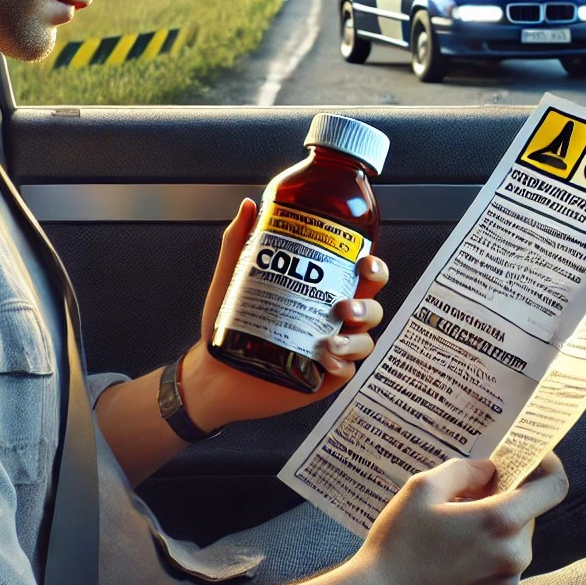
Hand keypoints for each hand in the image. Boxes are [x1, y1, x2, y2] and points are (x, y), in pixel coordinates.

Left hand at [180, 199, 389, 427]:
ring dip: (356, 338)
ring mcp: (332, 350)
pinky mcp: (324, 378)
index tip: (364, 261)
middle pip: (372, 306)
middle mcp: (331, 320)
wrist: (212, 370)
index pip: (360, 276)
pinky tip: (325, 359)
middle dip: (368, 303)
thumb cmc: (226, 327)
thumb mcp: (232, 281)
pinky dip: (342, 364)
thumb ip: (239, 243)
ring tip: (331, 340)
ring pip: (365, 340)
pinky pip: (348, 370)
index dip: (373, 267)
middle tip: (344, 305)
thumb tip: (248, 206)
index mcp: (319, 293)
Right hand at [346, 454, 567, 584]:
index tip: (533, 459)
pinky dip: (488, 558)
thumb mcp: (422, 489)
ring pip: (515, 543)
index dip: (549, 466)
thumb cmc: (397, 545)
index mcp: (500, 521)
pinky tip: (452, 560)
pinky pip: (504, 569)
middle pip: (528, 514)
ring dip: (495, 531)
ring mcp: (508, 584)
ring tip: (453, 534)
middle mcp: (514, 555)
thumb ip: (465, 470)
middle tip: (467, 498)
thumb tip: (490, 470)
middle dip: (505, 501)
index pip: (554, 487)